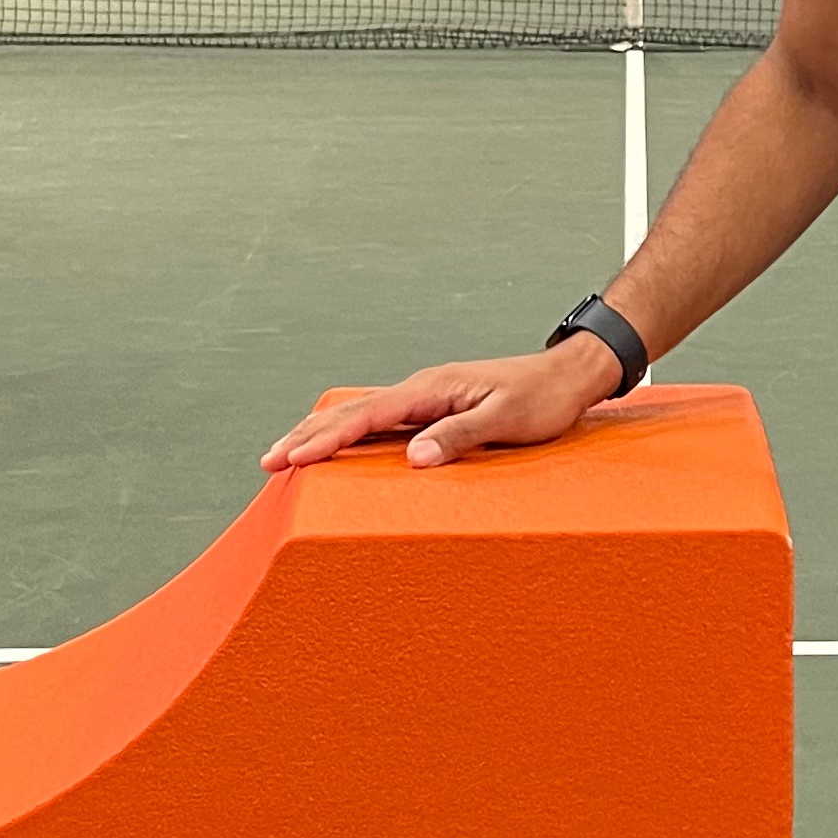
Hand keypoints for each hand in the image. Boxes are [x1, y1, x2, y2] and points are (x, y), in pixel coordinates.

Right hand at [260, 335, 623, 475]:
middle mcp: (421, 389)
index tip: (293, 457)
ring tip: (288, 452)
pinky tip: (338, 443)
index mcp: (431, 390)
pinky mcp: (434, 406)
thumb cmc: (542, 400)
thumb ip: (459, 437)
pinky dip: (350, 431)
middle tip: (269, 461)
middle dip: (307, 436)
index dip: (326, 439)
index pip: (367, 417)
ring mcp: (426, 396)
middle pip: (351, 412)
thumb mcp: (505, 421)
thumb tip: (413, 458)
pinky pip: (380, 419)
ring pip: (361, 414)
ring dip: (321, 432)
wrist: (568, 377)